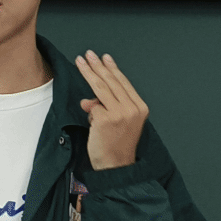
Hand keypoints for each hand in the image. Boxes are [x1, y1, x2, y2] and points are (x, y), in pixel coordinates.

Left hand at [74, 51, 147, 169]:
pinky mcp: (106, 119)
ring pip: (101, 88)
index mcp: (140, 108)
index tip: (105, 58)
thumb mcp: (118, 123)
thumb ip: (106, 107)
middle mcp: (132, 108)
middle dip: (98, 66)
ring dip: (89, 73)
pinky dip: (90, 111)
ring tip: (81, 61)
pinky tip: (91, 117)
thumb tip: (89, 101)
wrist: (117, 166)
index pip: (123, 83)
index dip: (113, 69)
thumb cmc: (117, 146)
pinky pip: (93, 107)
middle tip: (88, 54)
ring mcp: (120, 113)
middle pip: (111, 82)